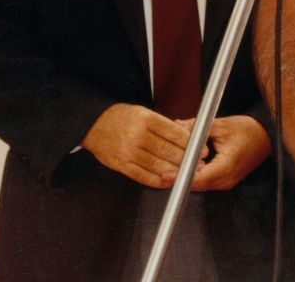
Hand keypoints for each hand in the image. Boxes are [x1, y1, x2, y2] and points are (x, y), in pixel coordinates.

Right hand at [81, 103, 199, 187]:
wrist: (94, 124)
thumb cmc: (122, 117)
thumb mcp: (143, 112)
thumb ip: (162, 125)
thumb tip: (186, 137)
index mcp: (145, 119)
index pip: (173, 132)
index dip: (190, 143)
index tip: (201, 148)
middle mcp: (137, 135)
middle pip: (167, 150)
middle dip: (186, 158)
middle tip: (199, 163)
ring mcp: (128, 151)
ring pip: (157, 165)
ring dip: (175, 171)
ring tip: (187, 174)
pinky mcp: (121, 165)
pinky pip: (142, 175)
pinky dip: (157, 180)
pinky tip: (168, 181)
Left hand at [166, 115, 271, 190]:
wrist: (266, 136)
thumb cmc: (248, 130)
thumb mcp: (221, 125)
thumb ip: (198, 127)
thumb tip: (178, 126)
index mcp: (226, 166)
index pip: (199, 178)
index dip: (181, 177)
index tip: (167, 175)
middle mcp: (227, 179)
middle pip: (198, 184)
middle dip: (180, 178)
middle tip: (163, 171)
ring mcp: (227, 182)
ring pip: (201, 184)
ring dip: (188, 177)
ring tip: (171, 168)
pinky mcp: (226, 180)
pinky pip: (207, 181)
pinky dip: (196, 175)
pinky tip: (187, 166)